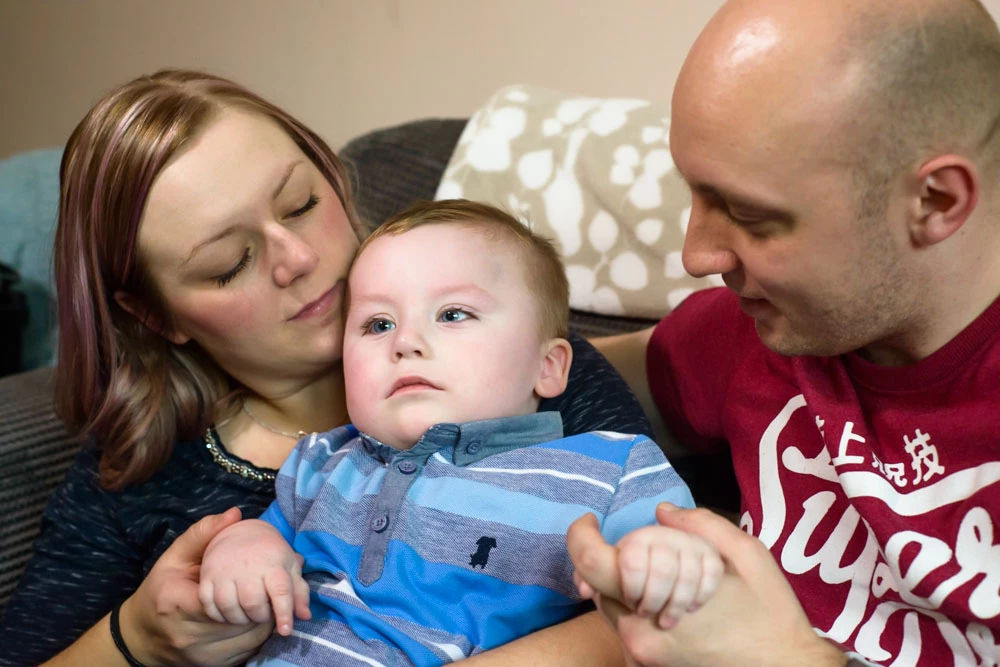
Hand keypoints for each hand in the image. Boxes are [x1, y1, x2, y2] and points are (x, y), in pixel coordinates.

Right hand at [119, 507, 275, 665]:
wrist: (141, 635)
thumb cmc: (161, 590)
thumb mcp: (175, 556)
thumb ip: (204, 533)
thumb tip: (235, 514)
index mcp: (179, 604)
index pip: (227, 600)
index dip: (251, 588)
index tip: (262, 575)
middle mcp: (189, 636)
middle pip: (244, 621)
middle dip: (264, 603)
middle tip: (274, 586)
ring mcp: (201, 656)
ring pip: (250, 639)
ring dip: (265, 620)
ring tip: (269, 600)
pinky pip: (247, 651)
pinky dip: (256, 635)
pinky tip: (256, 619)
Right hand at [199, 518, 310, 635]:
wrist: (239, 532)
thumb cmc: (269, 555)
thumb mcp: (289, 567)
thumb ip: (299, 592)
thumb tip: (305, 616)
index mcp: (272, 563)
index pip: (280, 590)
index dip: (284, 613)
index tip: (286, 630)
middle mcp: (247, 566)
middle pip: (253, 603)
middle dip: (261, 616)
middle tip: (264, 614)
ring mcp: (224, 571)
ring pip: (229, 607)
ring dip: (240, 619)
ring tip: (247, 614)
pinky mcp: (207, 576)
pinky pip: (209, 605)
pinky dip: (219, 616)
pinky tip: (229, 612)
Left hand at [568, 505, 845, 666]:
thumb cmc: (770, 613)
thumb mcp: (746, 554)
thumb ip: (699, 526)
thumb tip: (661, 512)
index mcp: (654, 607)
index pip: (592, 564)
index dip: (581, 536)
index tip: (589, 521)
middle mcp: (637, 638)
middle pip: (599, 584)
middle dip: (616, 559)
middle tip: (656, 552)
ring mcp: (642, 657)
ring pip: (612, 605)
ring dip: (627, 584)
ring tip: (675, 580)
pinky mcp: (650, 665)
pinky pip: (627, 627)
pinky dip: (638, 606)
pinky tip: (674, 603)